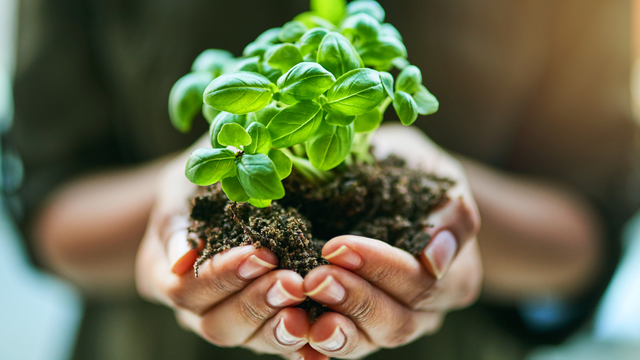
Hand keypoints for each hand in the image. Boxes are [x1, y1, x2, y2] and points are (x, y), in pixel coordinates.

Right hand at [135, 145, 326, 358]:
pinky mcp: (263, 325)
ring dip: (280, 324)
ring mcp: (230, 321)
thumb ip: (176, 220)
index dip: (222, 277)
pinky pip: (281, 344)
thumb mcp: (181, 188)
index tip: (260, 255)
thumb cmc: (199, 184)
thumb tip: (183, 260)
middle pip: (217, 324)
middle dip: (257, 303)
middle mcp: (196, 309)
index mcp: (165, 276)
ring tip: (309, 301)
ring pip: (250, 339)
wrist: (224, 193)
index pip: (186, 291)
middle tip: (292, 282)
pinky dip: (302, 343)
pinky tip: (323, 339)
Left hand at [301, 124, 482, 357]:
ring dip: (333, 326)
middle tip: (315, 276)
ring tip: (301, 300)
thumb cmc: (411, 169)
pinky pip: (337, 345)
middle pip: (395, 322)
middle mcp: (425, 311)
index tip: (338, 245)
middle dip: (353, 299)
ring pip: (366, 342)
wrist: (386, 178)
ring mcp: (389, 323)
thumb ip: (450, 210)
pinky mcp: (354, 327)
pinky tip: (294, 329)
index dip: (381, 269)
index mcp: (454, 277)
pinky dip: (315, 344)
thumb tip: (435, 259)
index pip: (421, 284)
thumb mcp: (436, 172)